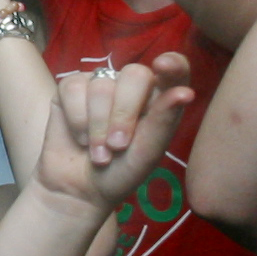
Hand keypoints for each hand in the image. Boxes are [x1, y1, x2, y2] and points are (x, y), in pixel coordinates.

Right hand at [29, 54, 192, 220]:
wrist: (80, 191)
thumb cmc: (122, 173)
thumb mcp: (147, 152)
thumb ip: (163, 120)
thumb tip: (185, 91)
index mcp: (159, 98)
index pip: (174, 69)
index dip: (172, 64)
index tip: (164, 66)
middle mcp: (131, 86)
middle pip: (135, 74)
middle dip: (124, 113)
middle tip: (118, 146)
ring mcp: (100, 84)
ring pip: (102, 86)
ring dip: (98, 127)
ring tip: (100, 154)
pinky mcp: (71, 88)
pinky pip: (74, 88)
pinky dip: (77, 120)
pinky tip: (81, 139)